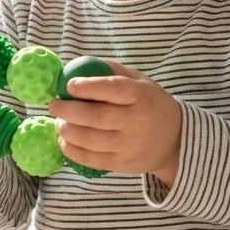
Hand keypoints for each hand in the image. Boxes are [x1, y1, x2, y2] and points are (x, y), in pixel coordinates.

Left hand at [49, 60, 181, 184]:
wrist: (175, 140)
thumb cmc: (150, 104)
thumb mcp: (140, 81)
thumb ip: (111, 71)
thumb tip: (76, 65)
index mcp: (142, 96)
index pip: (114, 90)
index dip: (89, 87)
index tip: (68, 85)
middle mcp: (137, 122)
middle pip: (96, 117)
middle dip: (68, 110)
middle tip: (54, 105)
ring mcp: (130, 146)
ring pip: (90, 139)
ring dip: (66, 130)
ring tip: (59, 122)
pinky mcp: (122, 164)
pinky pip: (91, 159)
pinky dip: (72, 150)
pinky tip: (64, 140)